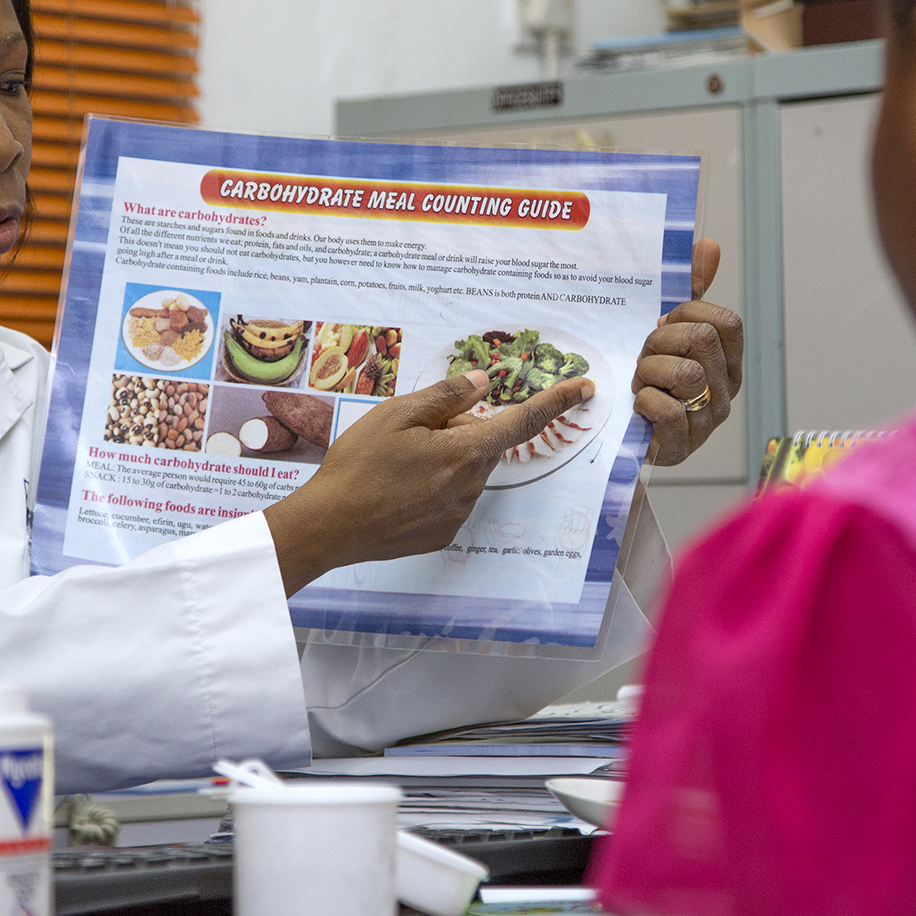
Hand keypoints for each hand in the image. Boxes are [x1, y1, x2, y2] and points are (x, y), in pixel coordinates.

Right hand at [264, 369, 594, 595]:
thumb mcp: (397, 415)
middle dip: (459, 430)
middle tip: (411, 432)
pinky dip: (433, 486)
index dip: (556, 402)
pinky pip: (451, 498)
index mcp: (465, 451)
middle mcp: (471, 485)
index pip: (522, 421)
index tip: (586, 389)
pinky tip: (397, 490)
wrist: (329, 527)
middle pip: (482, 443)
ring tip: (395, 464)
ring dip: (444, 459)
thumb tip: (483, 382)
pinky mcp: (443, 533)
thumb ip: (446, 397)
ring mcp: (459, 513)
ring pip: (467, 471)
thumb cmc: (358, 465)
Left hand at [634, 238, 742, 465]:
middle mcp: (726, 390)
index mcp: (728, 361)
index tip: (665, 325)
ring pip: (685, 374)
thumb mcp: (668, 333)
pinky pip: (667, 410)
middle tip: (646, 356)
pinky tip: (640, 405)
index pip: (726, 322)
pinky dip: (645, 402)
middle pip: (702, 340)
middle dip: (661, 341)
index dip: (689, 315)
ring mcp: (707, 420)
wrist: (628, 438)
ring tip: (641, 382)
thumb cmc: (652, 381)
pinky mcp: (682, 444)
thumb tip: (708, 245)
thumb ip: (690, 292)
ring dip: (649, 372)